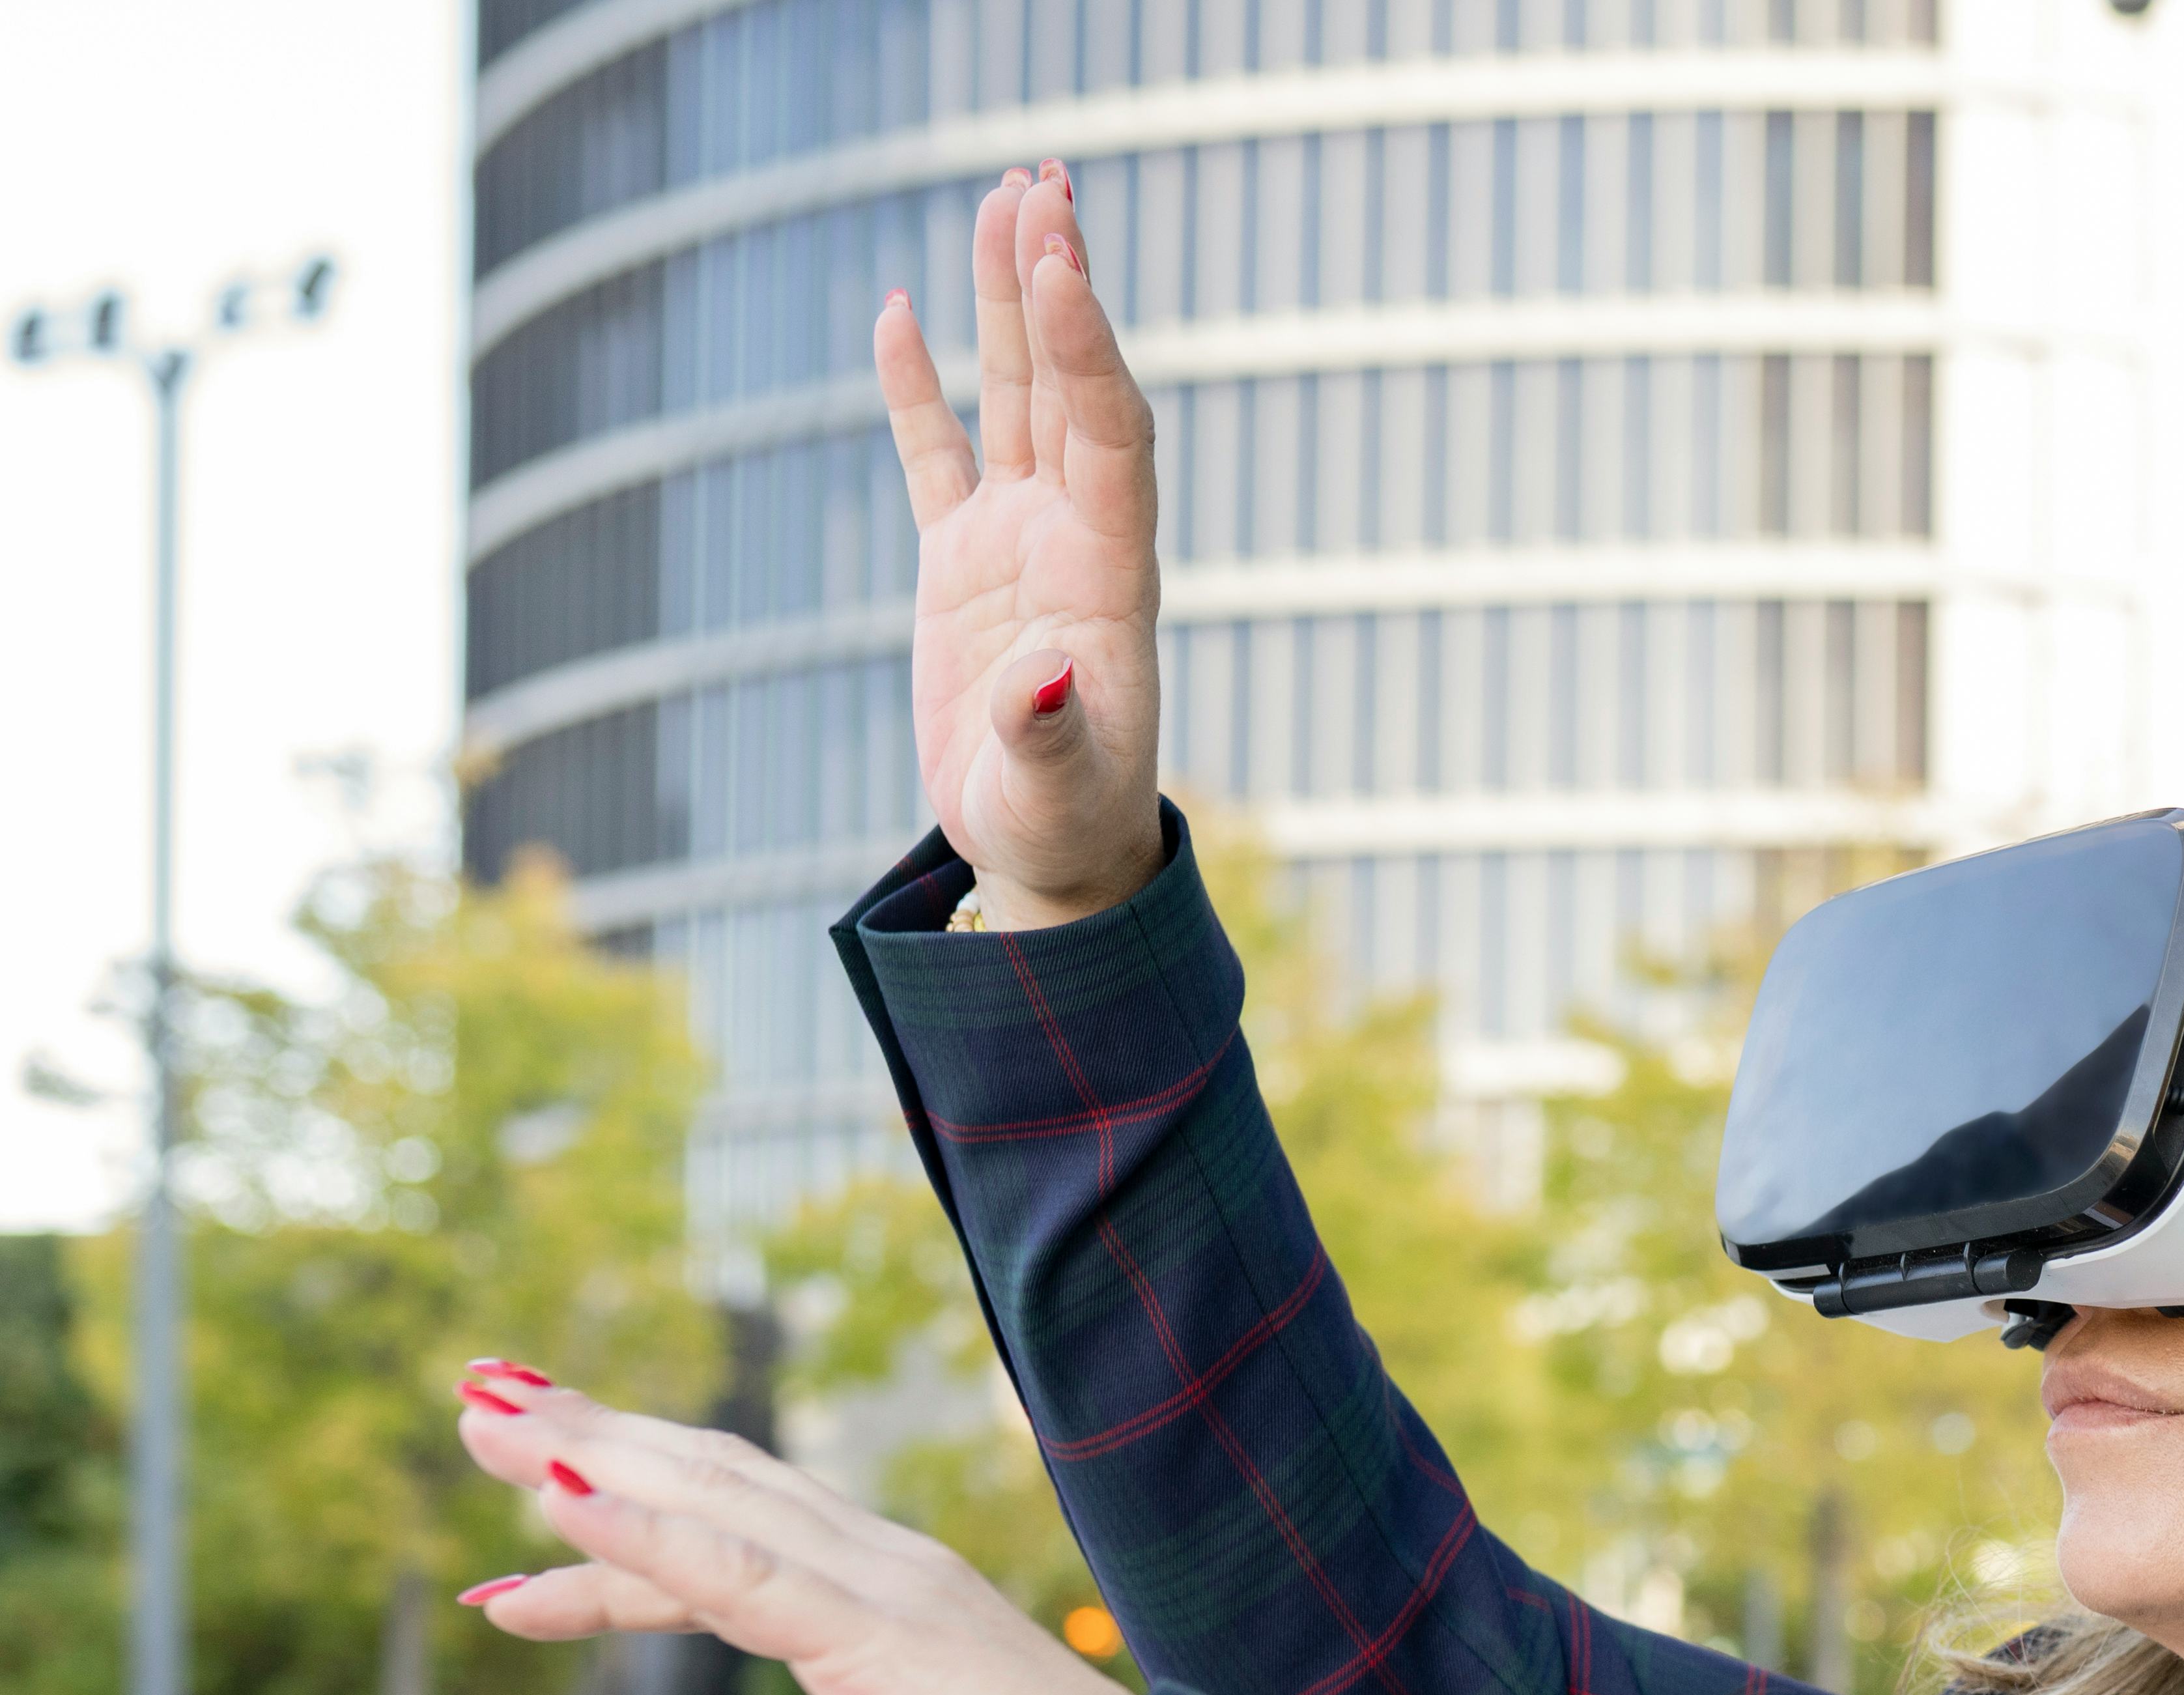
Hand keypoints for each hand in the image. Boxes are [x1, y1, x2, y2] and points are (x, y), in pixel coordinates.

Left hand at [447, 1365, 1140, 1694]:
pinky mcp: (887, 1636)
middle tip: (476, 1401)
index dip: (614, 1546)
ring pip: (714, 1502)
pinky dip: (645, 1528)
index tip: (510, 1563)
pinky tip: (559, 1497)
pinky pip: (740, 1571)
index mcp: (893, 1624)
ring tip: (485, 1415)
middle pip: (711, 1488)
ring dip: (589, 1453)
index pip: (724, 1560)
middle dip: (588, 1443)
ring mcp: (890, 1596)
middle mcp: (888, 1580)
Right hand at [878, 163, 1166, 928]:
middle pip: (1071, 385)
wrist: (1048, 853)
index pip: (1109, 433)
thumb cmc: (1063, 823)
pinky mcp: (963, 563)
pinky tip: (905, 307)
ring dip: (1011, 301)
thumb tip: (1044, 680)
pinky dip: (920, 385)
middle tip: (1044, 185)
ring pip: (1017, 396)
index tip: (1062, 264)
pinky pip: (938, 453)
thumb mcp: (1057, 786)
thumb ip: (1050, 731)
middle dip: (1058, 286)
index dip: (1088, 349)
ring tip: (1008, 195)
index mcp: (1111, 575)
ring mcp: (1018, 540)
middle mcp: (1073, 536)